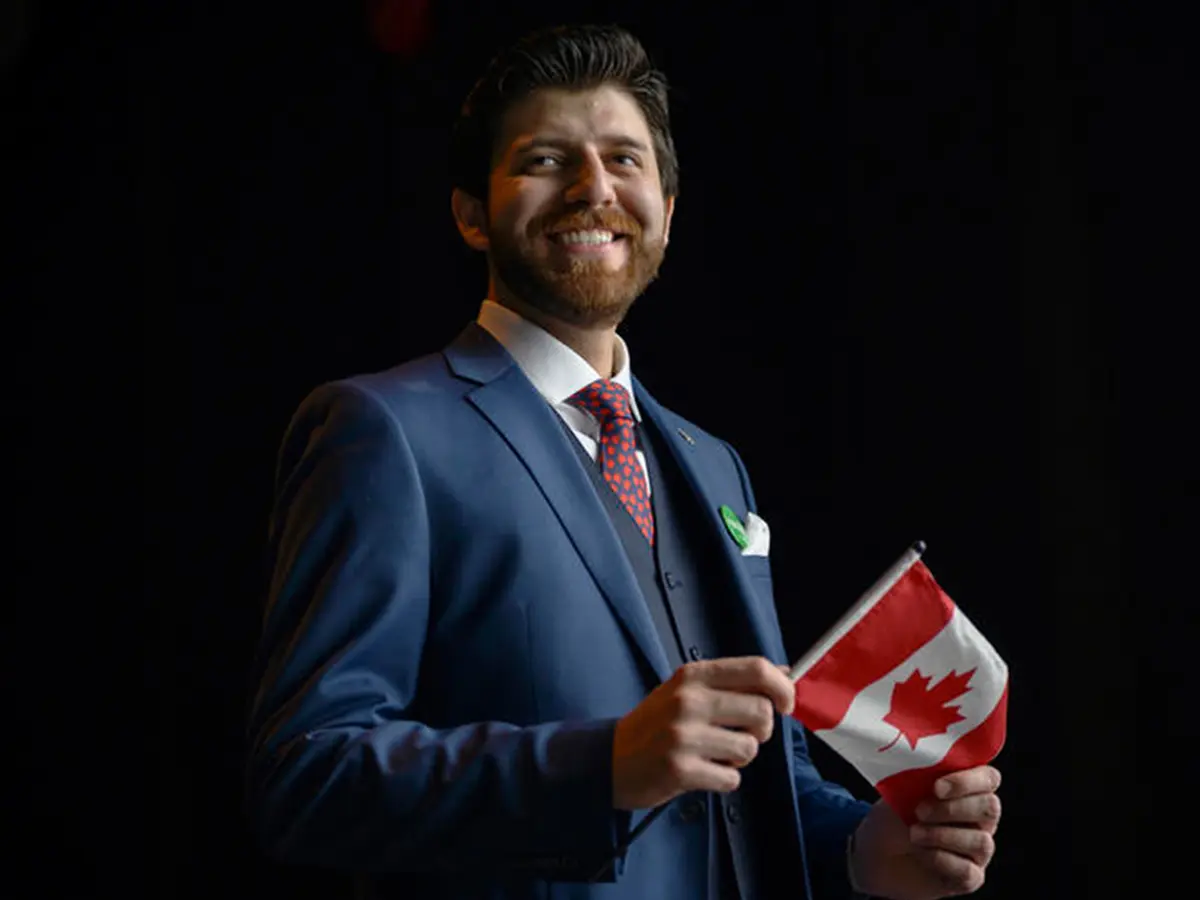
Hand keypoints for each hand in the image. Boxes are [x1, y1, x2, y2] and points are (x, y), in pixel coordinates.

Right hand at [611, 656, 793, 809]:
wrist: (609, 758)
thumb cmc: (655, 724)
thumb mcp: (686, 690)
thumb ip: (731, 681)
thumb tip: (783, 673)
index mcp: (692, 675)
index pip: (756, 669)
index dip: (782, 687)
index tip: (786, 703)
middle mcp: (688, 700)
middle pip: (762, 711)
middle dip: (762, 730)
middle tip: (743, 735)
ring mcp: (683, 735)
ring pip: (749, 748)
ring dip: (739, 758)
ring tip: (715, 754)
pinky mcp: (680, 769)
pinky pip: (732, 779)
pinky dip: (724, 780)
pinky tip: (702, 771)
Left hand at [851, 766, 1001, 898]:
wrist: (874, 854)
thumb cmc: (893, 817)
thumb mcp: (903, 791)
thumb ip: (923, 778)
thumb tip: (933, 769)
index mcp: (968, 790)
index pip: (989, 778)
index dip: (968, 781)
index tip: (937, 787)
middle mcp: (980, 818)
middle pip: (990, 808)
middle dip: (951, 809)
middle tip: (919, 811)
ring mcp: (978, 849)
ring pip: (982, 841)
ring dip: (941, 835)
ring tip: (913, 833)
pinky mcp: (970, 877)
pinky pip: (968, 870)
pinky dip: (940, 860)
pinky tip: (921, 854)